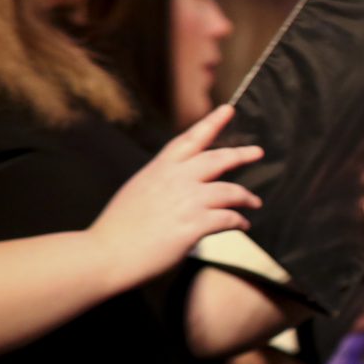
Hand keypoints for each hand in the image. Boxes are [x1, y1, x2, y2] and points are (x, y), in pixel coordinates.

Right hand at [88, 104, 261, 291]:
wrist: (106, 253)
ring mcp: (187, 201)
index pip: (189, 139)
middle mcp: (175, 180)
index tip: (228, 109)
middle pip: (218, 159)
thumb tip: (183, 185)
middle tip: (257, 151)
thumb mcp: (138, 191)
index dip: (211, 123)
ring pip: (230, 191)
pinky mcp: (194, 225)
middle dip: (241, 154)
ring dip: (246, 197)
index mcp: (159, 169)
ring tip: (254, 202)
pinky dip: (239, 222)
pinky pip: (228, 219)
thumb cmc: (119, 228)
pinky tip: (243, 225)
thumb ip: (163, 183)